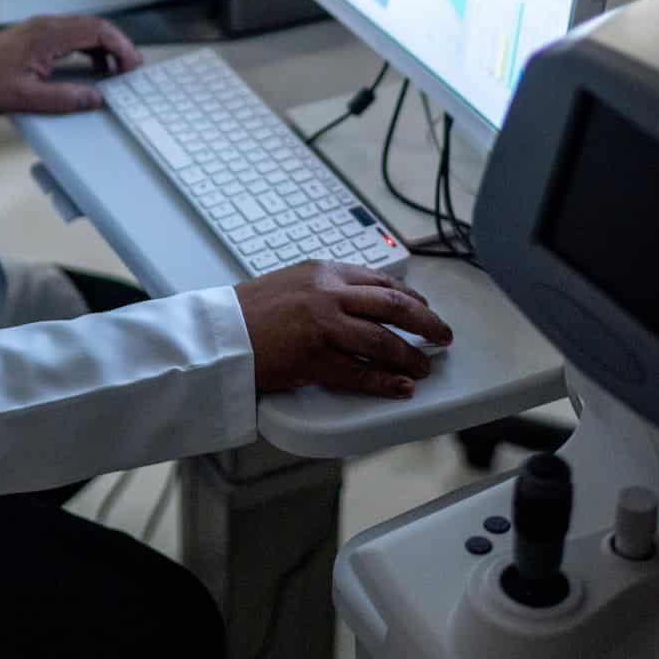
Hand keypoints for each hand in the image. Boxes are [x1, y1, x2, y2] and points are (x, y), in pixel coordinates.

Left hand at [0, 14, 141, 115]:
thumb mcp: (25, 98)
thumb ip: (64, 99)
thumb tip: (96, 99)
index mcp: (48, 35)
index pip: (98, 30)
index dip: (121, 47)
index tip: (131, 66)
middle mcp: (47, 24)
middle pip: (96, 25)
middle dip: (119, 46)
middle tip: (131, 69)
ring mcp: (42, 26)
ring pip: (86, 28)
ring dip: (106, 46)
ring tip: (117, 69)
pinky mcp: (37, 34)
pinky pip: (73, 33)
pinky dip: (90, 47)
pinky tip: (94, 65)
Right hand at [234, 261, 453, 399]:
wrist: (217, 332)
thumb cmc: (248, 311)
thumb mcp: (291, 282)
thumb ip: (326, 287)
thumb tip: (359, 300)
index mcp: (324, 271)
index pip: (380, 281)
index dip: (410, 297)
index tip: (424, 308)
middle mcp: (327, 294)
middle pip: (393, 306)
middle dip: (425, 322)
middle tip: (442, 335)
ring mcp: (322, 326)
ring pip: (382, 341)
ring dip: (409, 356)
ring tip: (423, 367)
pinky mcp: (312, 359)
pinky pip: (358, 374)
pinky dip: (384, 382)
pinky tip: (400, 387)